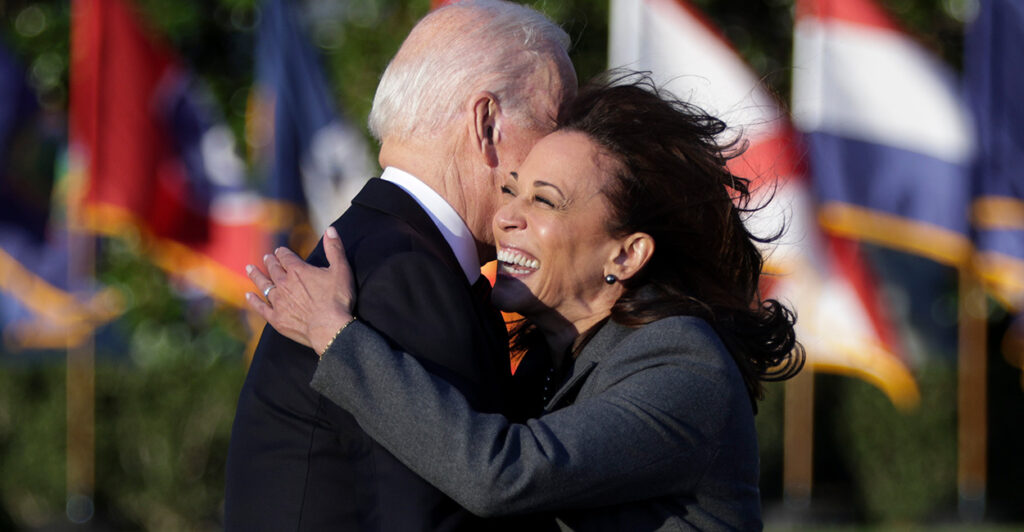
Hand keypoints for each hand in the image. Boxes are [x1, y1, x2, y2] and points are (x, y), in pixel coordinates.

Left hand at [246, 226, 355, 355]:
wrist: (329, 328)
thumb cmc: (337, 299)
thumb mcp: (341, 270)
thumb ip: (335, 249)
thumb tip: (331, 229)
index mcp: (298, 271)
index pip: (286, 257)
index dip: (283, 252)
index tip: (280, 250)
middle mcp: (284, 283)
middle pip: (273, 269)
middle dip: (270, 262)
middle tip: (266, 257)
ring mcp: (278, 301)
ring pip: (263, 285)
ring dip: (256, 276)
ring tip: (250, 268)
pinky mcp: (276, 318)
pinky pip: (261, 307)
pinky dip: (253, 300)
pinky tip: (248, 296)